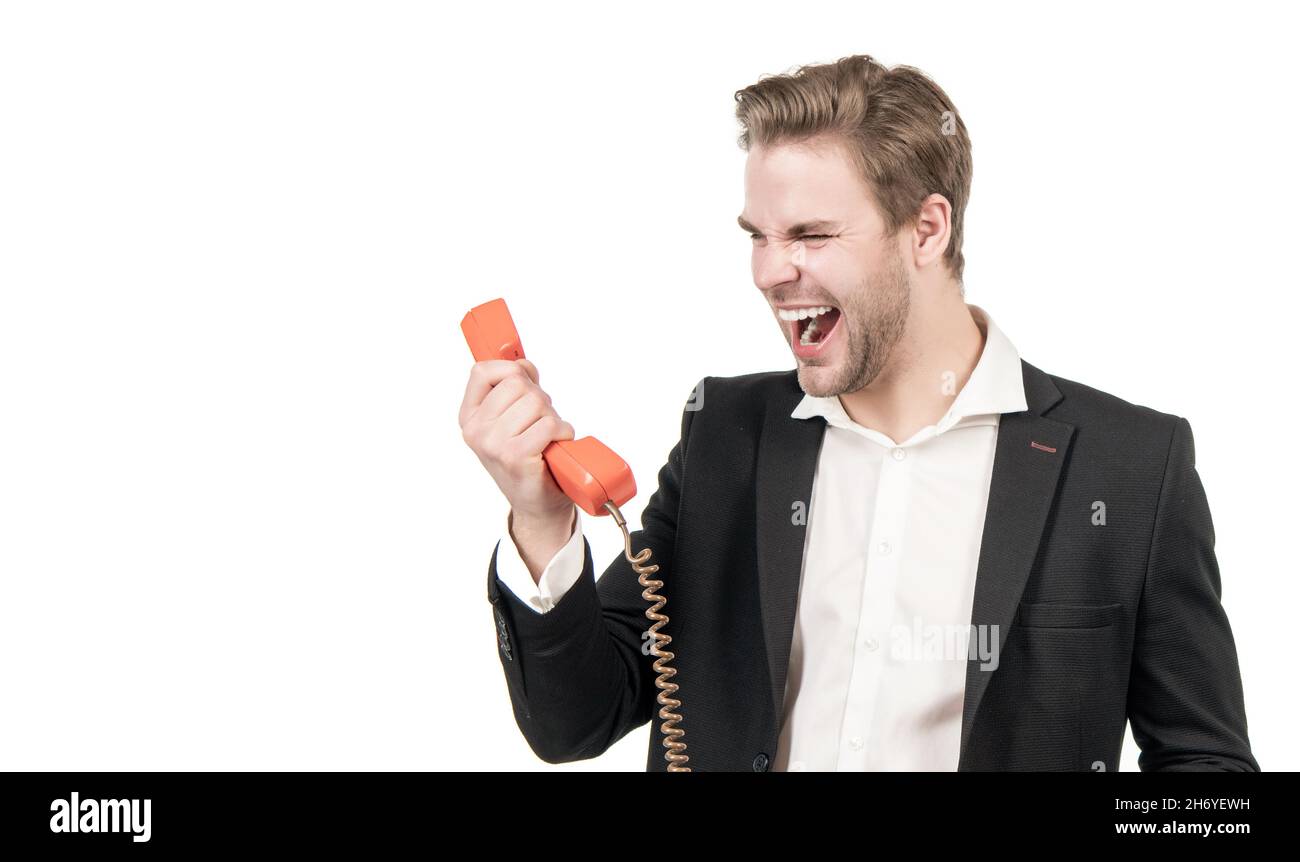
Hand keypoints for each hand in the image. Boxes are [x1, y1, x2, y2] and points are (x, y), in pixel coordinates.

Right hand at [459, 357, 576, 535]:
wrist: (536, 504)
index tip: (527, 381)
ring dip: (552, 416)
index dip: (512, 370)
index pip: (482, 371)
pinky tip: (556, 446)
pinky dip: (563, 432)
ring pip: (536, 401)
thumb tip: (523, 364)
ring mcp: (493, 444)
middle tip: (540, 422)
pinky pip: (550, 424)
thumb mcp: (510, 422)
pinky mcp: (515, 456)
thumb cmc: (527, 459)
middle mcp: (476, 430)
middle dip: (539, 398)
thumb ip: (512, 390)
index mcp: (469, 417)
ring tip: (546, 437)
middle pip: (517, 383)